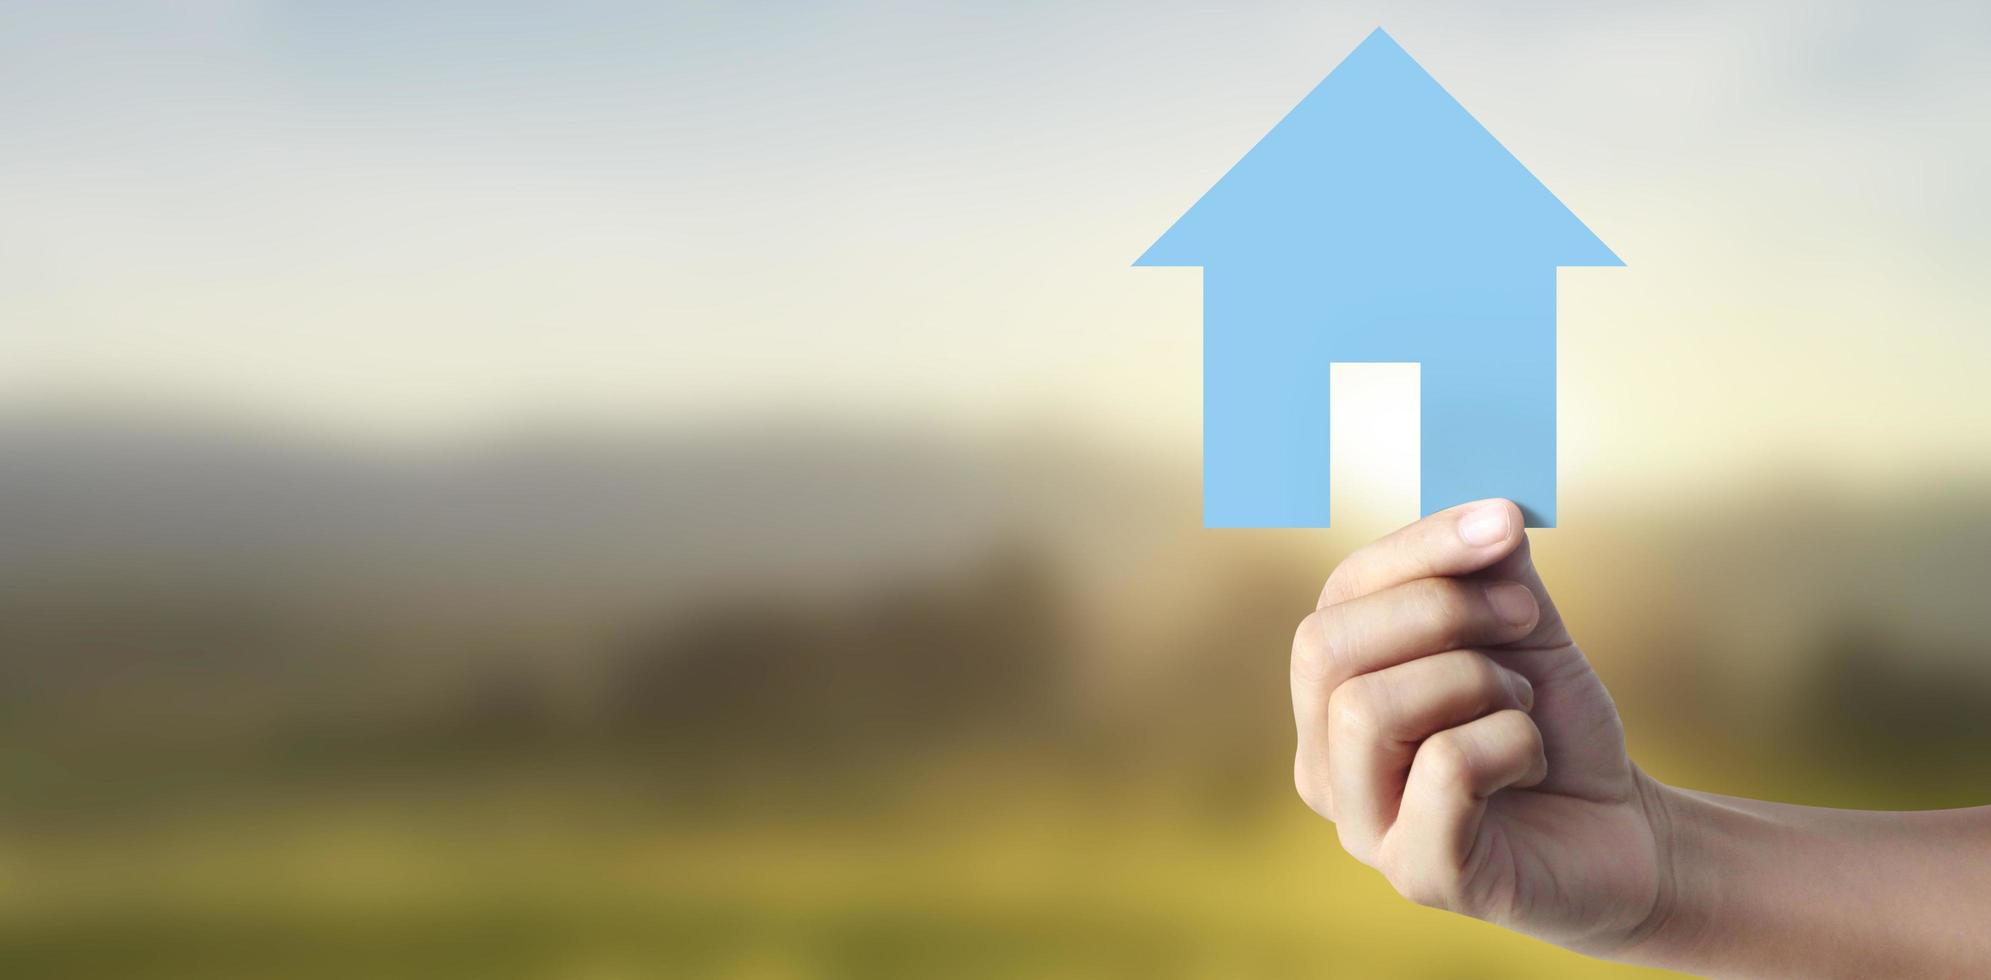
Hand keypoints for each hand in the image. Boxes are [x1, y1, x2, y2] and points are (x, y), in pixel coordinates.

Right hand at [1291, 499, 1669, 955]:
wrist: (1626, 834)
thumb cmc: (1554, 731)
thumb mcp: (1521, 631)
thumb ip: (1488, 569)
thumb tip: (1485, 504)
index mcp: (1330, 698)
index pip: (1337, 596)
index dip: (1418, 546)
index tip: (1507, 522)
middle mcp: (1323, 765)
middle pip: (1324, 647)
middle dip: (1437, 611)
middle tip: (1524, 623)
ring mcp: (1363, 827)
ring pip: (1366, 709)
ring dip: (1475, 683)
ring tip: (1521, 708)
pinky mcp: (1419, 874)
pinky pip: (1444, 770)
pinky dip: (1511, 744)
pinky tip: (1532, 763)